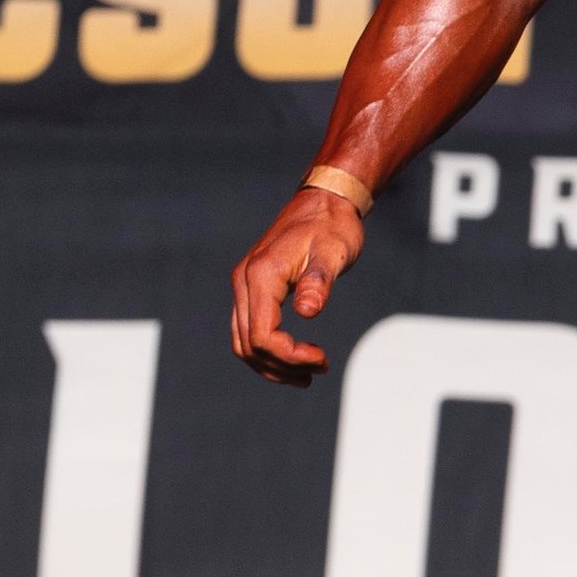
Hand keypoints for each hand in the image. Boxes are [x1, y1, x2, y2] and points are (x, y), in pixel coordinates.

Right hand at [230, 188, 365, 384]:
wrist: (324, 201)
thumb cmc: (332, 226)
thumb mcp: (333, 252)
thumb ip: (318, 282)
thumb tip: (308, 311)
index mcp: (262, 275)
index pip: (262, 335)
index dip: (290, 356)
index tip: (322, 358)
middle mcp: (244, 281)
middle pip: (248, 344)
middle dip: (282, 366)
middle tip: (318, 371)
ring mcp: (244, 284)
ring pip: (243, 341)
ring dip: (271, 364)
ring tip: (307, 375)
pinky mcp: (252, 287)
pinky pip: (248, 329)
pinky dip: (267, 349)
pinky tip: (293, 357)